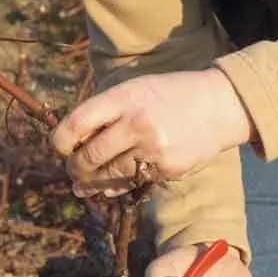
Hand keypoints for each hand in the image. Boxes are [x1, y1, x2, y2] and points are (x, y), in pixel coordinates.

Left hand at [52, 69, 252, 196]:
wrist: (217, 106)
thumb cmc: (166, 96)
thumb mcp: (134, 89)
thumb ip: (104, 112)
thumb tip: (69, 144)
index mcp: (124, 97)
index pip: (76, 124)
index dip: (60, 141)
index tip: (60, 147)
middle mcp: (137, 122)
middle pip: (89, 155)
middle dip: (75, 167)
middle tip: (73, 169)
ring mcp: (154, 148)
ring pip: (108, 174)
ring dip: (92, 182)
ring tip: (84, 183)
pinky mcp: (168, 168)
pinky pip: (132, 183)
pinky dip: (117, 187)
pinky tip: (109, 186)